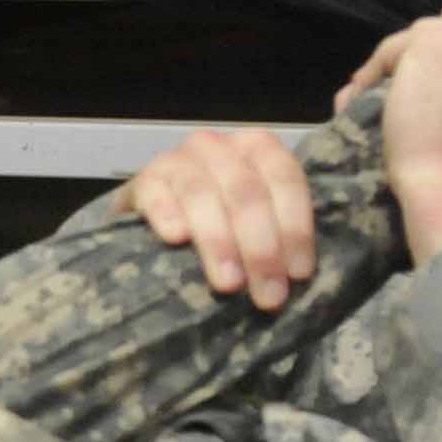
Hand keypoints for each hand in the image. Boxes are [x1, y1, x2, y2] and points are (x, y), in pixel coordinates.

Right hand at [124, 126, 318, 307]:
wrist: (160, 214)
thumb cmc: (220, 222)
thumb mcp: (255, 221)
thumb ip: (279, 234)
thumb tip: (298, 278)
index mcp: (258, 148)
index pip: (285, 179)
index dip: (294, 227)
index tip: (297, 274)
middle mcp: (219, 147)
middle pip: (245, 192)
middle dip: (261, 247)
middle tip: (268, 295)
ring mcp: (178, 160)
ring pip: (202, 192)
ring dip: (218, 240)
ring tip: (229, 283)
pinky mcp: (143, 179)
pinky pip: (154, 192)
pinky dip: (166, 213)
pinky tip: (176, 238)